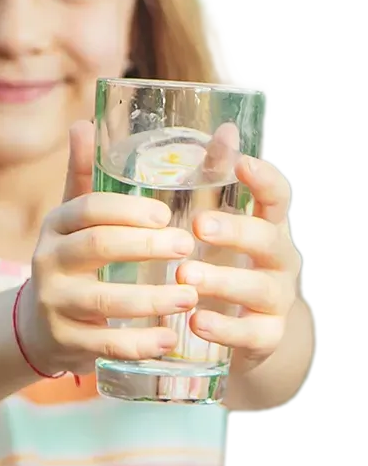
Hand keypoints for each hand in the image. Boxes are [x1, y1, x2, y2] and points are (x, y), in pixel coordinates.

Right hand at [16, 121, 198, 377]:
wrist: (39, 324)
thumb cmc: (72, 259)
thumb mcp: (74, 218)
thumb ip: (86, 174)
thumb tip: (86, 123)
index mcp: (56, 224)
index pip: (87, 208)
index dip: (126, 209)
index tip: (164, 213)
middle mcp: (48, 261)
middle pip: (96, 248)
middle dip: (144, 247)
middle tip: (187, 246)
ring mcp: (55, 303)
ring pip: (102, 301)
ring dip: (150, 299)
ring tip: (190, 295)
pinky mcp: (66, 341)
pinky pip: (105, 345)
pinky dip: (139, 343)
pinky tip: (170, 339)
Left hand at [177, 155, 301, 362]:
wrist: (243, 334)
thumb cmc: (222, 264)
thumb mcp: (215, 222)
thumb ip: (212, 178)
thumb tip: (223, 128)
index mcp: (266, 226)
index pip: (277, 197)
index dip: (263, 179)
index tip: (241, 163)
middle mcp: (278, 260)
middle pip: (268, 240)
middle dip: (235, 231)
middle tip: (198, 225)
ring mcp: (276, 299)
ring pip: (259, 287)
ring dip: (222, 280)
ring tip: (186, 276)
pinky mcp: (266, 337)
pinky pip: (252, 334)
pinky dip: (225, 328)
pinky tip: (197, 320)